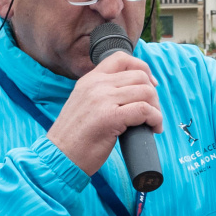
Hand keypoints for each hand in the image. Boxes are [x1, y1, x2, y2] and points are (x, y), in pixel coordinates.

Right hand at [46, 52, 161, 176]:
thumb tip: (130, 95)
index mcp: (89, 80)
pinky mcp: (110, 117)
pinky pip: (144, 110)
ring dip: (156, 108)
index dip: (142, 68)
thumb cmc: (74, 139)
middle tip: (152, 113)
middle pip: (139, 76)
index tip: (150, 85)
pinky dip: (155, 119)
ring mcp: (103, 99)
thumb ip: (101, 95)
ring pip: (145, 92)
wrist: (60, 156)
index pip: (121, 58)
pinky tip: (153, 129)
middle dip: (153, 94)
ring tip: (153, 123)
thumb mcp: (84, 105)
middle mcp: (96, 85)